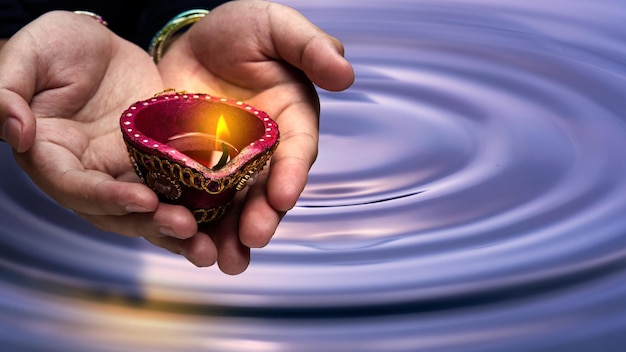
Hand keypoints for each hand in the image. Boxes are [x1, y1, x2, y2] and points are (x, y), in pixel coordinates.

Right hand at [0, 11, 202, 256]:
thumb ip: (8, 92)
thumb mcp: (29, 56)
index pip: (75, 187)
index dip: (106, 198)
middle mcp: (90, 173)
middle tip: (187, 228)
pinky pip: (177, 187)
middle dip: (151, 223)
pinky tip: (223, 216)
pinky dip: (197, 204)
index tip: (143, 200)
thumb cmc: (57, 45)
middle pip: (117, 211)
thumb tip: (15, 132)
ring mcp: (126, 170)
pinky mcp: (157, 161)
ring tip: (208, 241)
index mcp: (53, 155)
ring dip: (177, 227)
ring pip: (151, 208)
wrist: (102, 45)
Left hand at [157, 0, 353, 273]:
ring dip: (231, 235)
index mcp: (290, 121)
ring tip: (225, 260)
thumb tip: (345, 73)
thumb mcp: (276, 26)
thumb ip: (310, 47)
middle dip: (263, 216)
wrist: (191, 41)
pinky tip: (187, 244)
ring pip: (233, 206)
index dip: (292, 174)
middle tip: (254, 237)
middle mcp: (264, 151)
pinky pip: (194, 201)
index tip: (284, 195)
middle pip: (267, 190)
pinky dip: (192, 224)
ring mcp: (228, 166)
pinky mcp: (193, 171)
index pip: (296, 151)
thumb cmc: (241, 31)